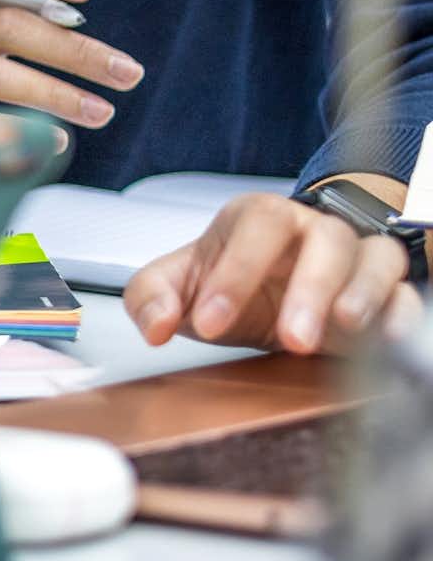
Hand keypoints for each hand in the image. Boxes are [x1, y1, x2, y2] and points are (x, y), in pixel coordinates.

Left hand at [127, 190, 423, 354]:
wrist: (275, 286)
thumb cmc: (230, 279)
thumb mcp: (181, 284)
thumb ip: (153, 297)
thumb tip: (153, 326)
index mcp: (259, 218)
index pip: (254, 227)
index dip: (233, 272)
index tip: (209, 322)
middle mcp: (313, 231)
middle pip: (324, 240)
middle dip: (309, 289)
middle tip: (290, 339)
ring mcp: (356, 260)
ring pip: (376, 258)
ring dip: (362, 294)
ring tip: (344, 329)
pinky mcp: (389, 294)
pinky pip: (408, 296)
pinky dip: (402, 316)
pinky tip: (386, 341)